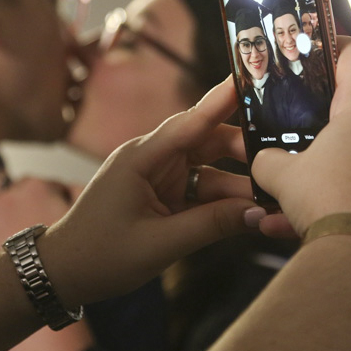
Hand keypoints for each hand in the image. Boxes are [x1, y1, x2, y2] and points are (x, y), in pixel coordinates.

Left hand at [0, 171, 80, 253]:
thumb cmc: (64, 256)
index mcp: (39, 187)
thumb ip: (78, 194)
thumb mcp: (81, 219)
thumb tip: (68, 184)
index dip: (55, 194)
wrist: (35, 286)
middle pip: (19, 184)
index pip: (48, 183)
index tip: (58, 206)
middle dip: (26, 190)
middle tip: (34, 205)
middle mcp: (11, 193)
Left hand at [40, 79, 260, 305]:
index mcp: (142, 157)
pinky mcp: (166, 196)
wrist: (64, 274)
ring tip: (278, 193)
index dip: (224, 99)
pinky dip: (226, 201)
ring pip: (212, 170)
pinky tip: (253, 210)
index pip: (192, 121)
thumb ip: (212, 225)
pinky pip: (204, 191)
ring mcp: (161, 177)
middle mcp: (154, 159)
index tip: (252, 76)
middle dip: (247, 149)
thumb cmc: (100, 255)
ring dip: (241, 183)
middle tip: (286, 155)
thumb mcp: (160, 244)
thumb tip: (259, 213)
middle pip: (210, 142)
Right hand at [252, 37, 350, 249]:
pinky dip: (320, 202)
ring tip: (273, 193)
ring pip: (345, 157)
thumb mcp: (281, 176)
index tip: (312, 45)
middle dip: (313, 117)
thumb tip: (265, 163)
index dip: (334, 43)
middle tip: (284, 122)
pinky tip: (280, 226)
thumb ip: (267, 160)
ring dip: (311, 169)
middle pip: (350, 109)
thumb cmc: (329, 202)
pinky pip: (350, 191)